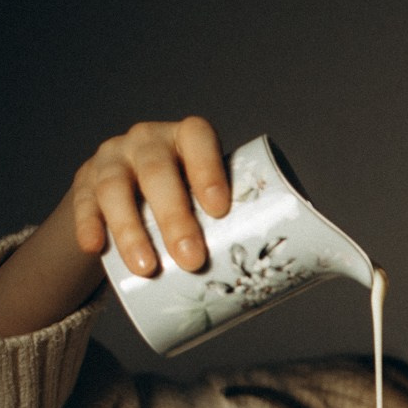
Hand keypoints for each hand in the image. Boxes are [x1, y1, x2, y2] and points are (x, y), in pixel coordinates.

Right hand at [0, 118, 232, 339]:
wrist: (128, 200)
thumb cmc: (189, 205)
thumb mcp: (212, 202)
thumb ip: (252, 219)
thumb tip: (325, 262)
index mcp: (186, 139)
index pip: (198, 138)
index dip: (209, 169)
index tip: (221, 210)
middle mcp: (147, 141)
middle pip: (157, 170)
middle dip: (174, 216)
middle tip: (191, 259)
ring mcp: (111, 161)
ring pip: (115, 188)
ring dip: (130, 229)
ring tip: (147, 269)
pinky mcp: (83, 186)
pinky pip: (82, 204)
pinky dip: (88, 225)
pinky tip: (95, 249)